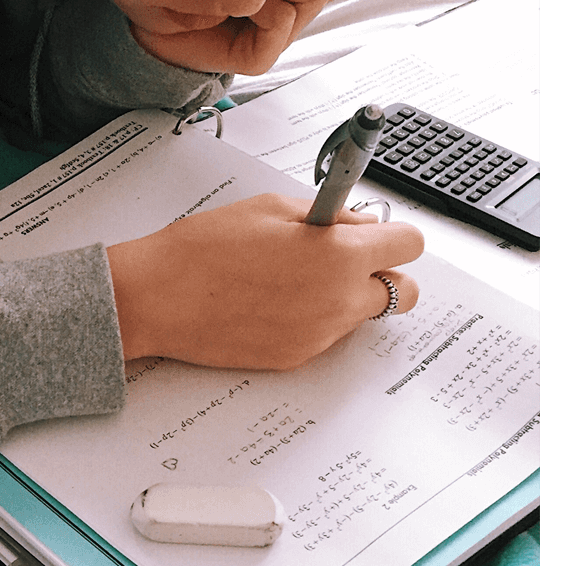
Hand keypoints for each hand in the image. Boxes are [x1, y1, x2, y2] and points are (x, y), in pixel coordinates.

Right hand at [107, 194, 422, 369]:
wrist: (155, 298)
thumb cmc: (201, 249)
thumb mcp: (269, 208)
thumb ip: (327, 216)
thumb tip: (357, 225)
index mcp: (338, 255)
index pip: (409, 245)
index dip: (391, 235)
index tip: (373, 233)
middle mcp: (338, 300)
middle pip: (403, 292)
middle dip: (381, 273)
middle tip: (345, 261)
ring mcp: (319, 334)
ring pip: (361, 315)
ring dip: (343, 296)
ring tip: (290, 280)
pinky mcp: (295, 357)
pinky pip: (324, 335)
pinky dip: (310, 318)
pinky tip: (269, 302)